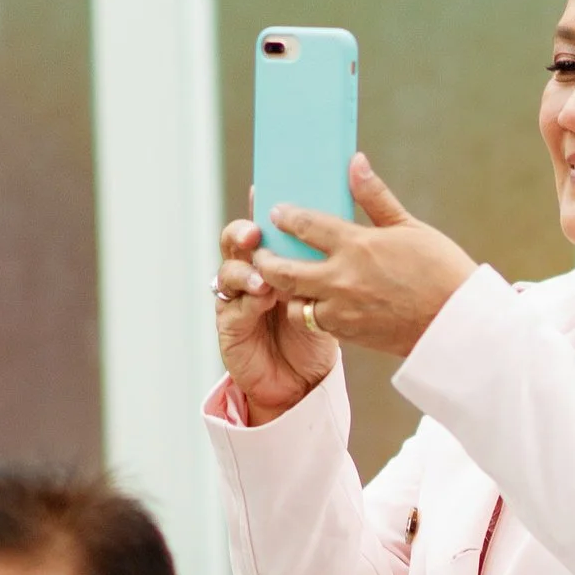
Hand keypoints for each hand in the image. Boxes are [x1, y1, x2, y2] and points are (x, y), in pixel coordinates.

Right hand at [212, 191, 336, 425]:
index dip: (260, 208)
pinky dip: (247, 302)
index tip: (262, 191)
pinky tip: (262, 299)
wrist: (307, 383)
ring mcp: (238, 299)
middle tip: (256, 233)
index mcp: (275, 259)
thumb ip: (331, 257)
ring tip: (263, 275)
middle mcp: (252, 273)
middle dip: (243, 233)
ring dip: (244, 270)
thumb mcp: (334, 290)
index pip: (263, 225)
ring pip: (230, 273)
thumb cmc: (320, 332)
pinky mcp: (230, 327)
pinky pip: (233, 309)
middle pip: (237, 243)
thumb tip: (344, 218)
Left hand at [253, 154, 477, 357]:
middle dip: (266, 259)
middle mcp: (341, 279)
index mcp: (356, 246)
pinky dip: (309, 311)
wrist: (456, 324)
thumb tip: (356, 161)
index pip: (305, 225)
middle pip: (282, 270)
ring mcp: (342, 311)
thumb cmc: (440, 270)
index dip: (285, 217)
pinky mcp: (349, 334)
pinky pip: (315, 322)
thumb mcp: (409, 227)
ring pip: (293, 302)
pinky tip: (314, 300)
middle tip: (263, 251)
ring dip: (285, 291)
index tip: (276, 212)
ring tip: (285, 280)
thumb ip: (375, 197)